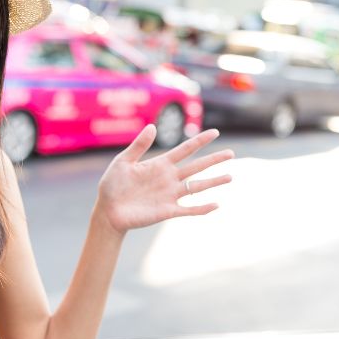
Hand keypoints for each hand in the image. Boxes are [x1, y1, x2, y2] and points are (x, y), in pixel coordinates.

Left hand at [96, 126, 233, 233]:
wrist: (107, 211)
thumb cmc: (112, 185)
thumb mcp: (123, 161)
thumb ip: (139, 145)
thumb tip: (153, 127)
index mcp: (159, 164)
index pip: (185, 150)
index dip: (200, 141)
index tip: (215, 132)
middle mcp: (169, 178)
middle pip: (196, 167)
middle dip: (213, 160)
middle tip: (231, 153)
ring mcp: (170, 195)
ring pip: (197, 187)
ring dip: (213, 182)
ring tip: (230, 177)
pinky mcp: (167, 211)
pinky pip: (188, 209)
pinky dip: (202, 208)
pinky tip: (215, 205)